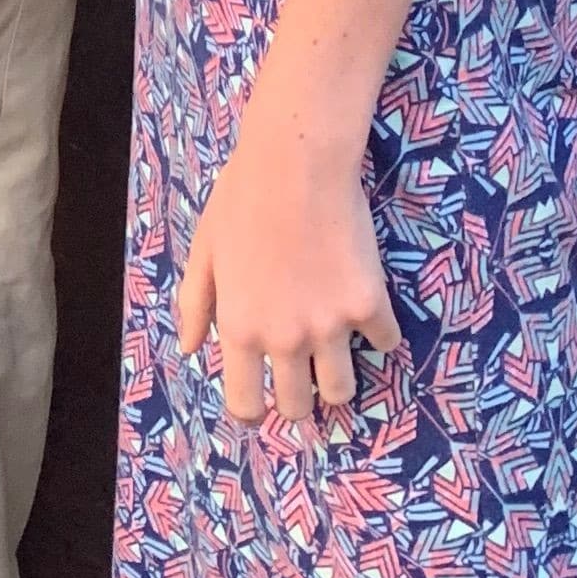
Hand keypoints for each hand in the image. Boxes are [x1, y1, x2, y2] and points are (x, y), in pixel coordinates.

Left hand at [174, 109, 402, 429]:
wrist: (296, 164)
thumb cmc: (241, 200)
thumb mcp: (205, 252)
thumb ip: (196, 305)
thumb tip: (191, 349)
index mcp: (240, 330)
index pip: (245, 404)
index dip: (252, 413)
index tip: (260, 408)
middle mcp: (284, 339)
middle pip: (298, 407)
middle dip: (298, 403)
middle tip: (302, 383)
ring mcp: (330, 326)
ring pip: (342, 391)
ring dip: (338, 384)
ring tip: (336, 361)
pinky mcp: (369, 305)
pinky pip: (385, 342)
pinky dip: (379, 334)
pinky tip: (368, 313)